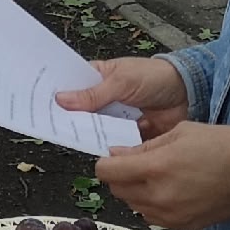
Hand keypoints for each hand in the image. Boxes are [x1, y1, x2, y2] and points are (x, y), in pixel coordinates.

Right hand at [57, 56, 189, 139]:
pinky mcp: (128, 134)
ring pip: (96, 130)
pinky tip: (102, 152)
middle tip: (56, 128)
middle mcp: (103, 99)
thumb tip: (61, 99)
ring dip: (91, 135)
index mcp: (98, 78)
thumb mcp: (121, 81)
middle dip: (71, 120)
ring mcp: (115, 118)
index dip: (56, 95)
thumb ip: (93, 94)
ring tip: (79, 142)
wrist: (190, 93)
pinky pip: (114, 143)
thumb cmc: (154, 77)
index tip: (40, 105)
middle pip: (80, 113)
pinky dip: (110, 148)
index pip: (71, 87)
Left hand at [89, 123, 229, 229]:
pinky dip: (152, 204)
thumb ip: (145, 146)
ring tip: (155, 176)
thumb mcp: (181, 132)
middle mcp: (157, 196)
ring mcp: (169, 215)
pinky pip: (152, 216)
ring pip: (133, 205)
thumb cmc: (223, 146)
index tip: (116, 155)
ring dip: (135, 191)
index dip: (107, 161)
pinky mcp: (182, 226)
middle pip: (117, 190)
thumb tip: (119, 154)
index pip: (107, 171)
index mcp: (154, 168)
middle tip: (135, 163)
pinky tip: (169, 191)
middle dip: (119, 175)